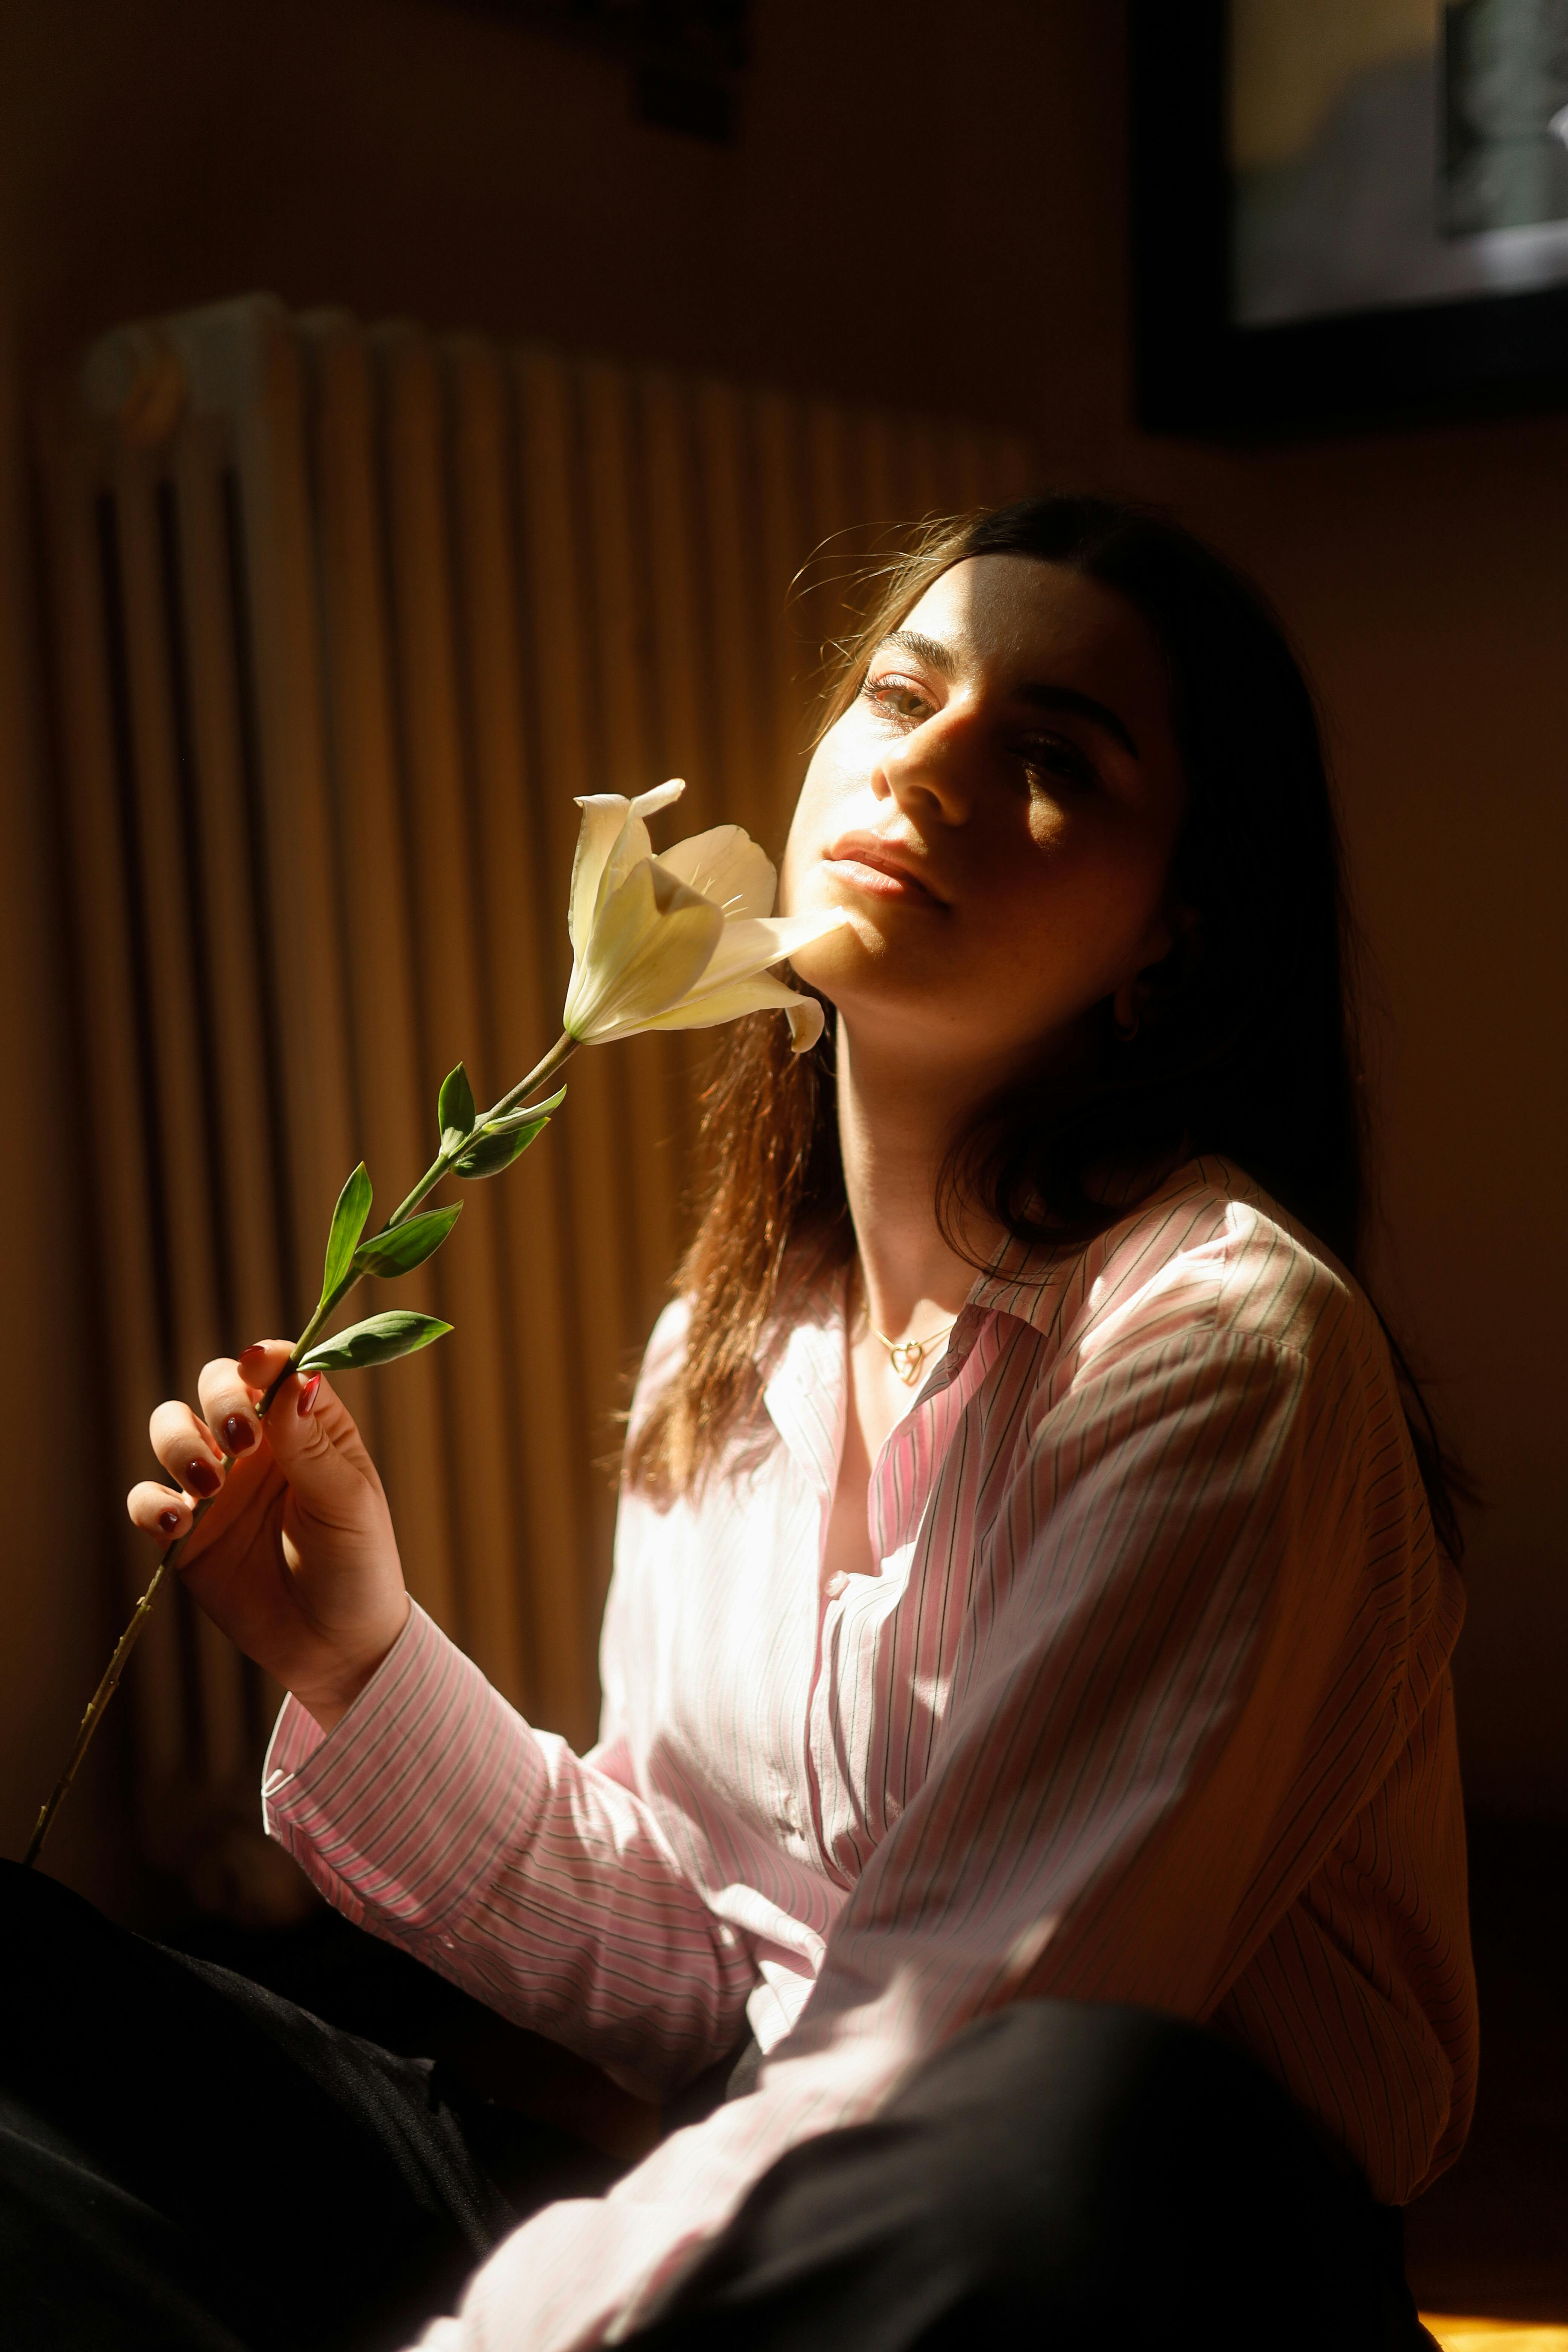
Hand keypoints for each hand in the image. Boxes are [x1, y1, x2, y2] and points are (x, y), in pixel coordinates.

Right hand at [126, 1342, 410, 1729]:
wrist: (337, 1647)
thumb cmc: (358, 1565)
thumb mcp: (348, 1502)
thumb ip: (314, 1444)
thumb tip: (294, 1378)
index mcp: (308, 1427)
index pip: (277, 1370)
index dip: (263, 1360)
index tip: (256, 1369)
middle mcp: (259, 1447)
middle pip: (215, 1386)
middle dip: (218, 1401)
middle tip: (240, 1444)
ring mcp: (218, 1486)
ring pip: (171, 1429)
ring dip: (179, 1444)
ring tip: (210, 1487)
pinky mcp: (186, 1533)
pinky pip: (146, 1498)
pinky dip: (150, 1502)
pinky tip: (177, 1522)